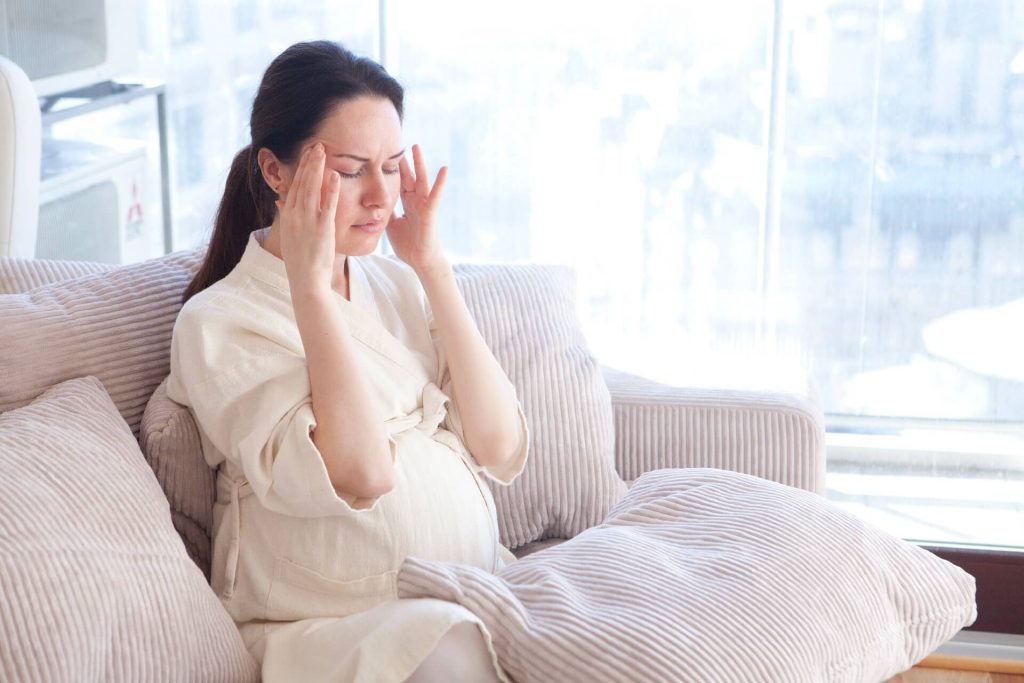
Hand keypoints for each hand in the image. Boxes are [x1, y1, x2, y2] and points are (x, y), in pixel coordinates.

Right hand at [276, 143, 341, 292]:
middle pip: (302, 182)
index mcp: (287, 217)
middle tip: (316, 144)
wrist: (306, 281)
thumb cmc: (300, 262)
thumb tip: (279, 202)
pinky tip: (335, 175)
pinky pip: (328, 204)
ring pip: (312, 188)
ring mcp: (308, 221)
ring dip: (317, 168)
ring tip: (323, 151)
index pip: (293, 186)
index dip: (300, 169)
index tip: (306, 155)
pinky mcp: (323, 229)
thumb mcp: (289, 237)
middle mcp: (295, 216)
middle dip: (308, 162)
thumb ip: (286, 217)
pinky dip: (331, 189)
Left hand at [386, 144, 447, 273]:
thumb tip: (376, 205)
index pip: (400, 183)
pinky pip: (435, 195)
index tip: (385, 154)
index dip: (393, 169)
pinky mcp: (430, 212)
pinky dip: (440, 182)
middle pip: (409, 177)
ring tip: (415, 146)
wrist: (420, 261)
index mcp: (407, 204)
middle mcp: (416, 202)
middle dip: (403, 161)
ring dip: (419, 163)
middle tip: (398, 143)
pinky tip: (444, 168)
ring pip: (421, 180)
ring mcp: (424, 205)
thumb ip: (387, 213)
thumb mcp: (391, 225)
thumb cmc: (409, 245)